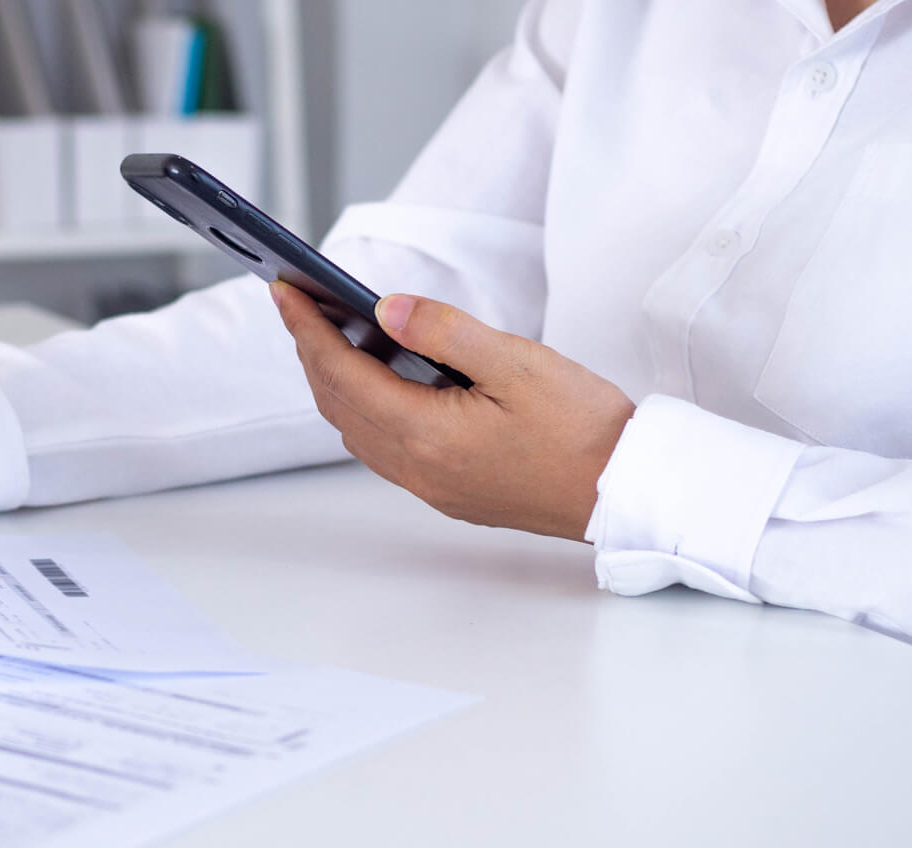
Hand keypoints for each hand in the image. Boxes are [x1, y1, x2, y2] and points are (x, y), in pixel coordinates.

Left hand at [271, 282, 634, 540]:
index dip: (307, 329)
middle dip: (312, 352)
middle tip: (300, 306)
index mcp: (426, 435)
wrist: (626, 491)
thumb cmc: (585, 429)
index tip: (285, 291)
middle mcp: (417, 468)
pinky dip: (365, 409)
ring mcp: (431, 486)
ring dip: (335, 384)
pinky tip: (379, 382)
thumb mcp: (517, 362)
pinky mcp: (448, 492)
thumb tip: (385, 309)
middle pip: (338, 404)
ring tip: (330, 336)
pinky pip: (384, 448)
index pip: (341, 373)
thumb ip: (445, 332)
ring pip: (356, 430)